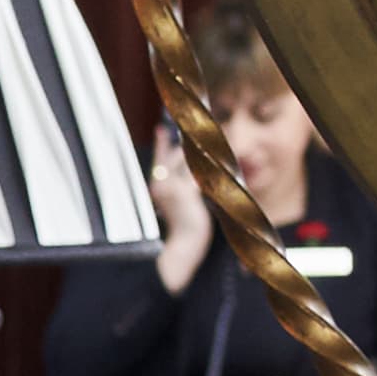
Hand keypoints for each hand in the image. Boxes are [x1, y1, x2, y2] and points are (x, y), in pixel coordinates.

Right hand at [149, 126, 217, 288]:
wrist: (183, 246)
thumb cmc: (183, 228)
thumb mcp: (178, 204)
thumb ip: (179, 186)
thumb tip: (188, 172)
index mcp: (156, 188)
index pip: (159, 160)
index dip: (161, 144)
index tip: (160, 129)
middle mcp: (161, 185)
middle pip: (175, 156)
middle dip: (188, 144)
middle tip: (201, 133)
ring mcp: (172, 188)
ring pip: (189, 162)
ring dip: (204, 156)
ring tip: (216, 144)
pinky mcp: (185, 193)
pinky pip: (199, 174)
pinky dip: (209, 170)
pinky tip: (220, 165)